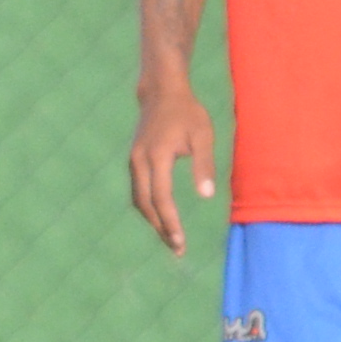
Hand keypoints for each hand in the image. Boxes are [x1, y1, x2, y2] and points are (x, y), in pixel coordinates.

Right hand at [128, 83, 218, 255]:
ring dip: (153, 221)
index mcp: (156, 157)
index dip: (171, 223)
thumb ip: (204, 165)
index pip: (161, 198)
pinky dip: (149, 208)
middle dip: (161, 229)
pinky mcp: (134, 161)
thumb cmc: (187, 113)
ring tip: (170, 237)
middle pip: (146, 205)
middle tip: (177, 249)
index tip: (181, 243)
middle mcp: (139, 162)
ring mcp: (133, 161)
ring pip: (139, 200)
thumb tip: (206, 197)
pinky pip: (138, 191)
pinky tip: (161, 216)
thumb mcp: (203, 136)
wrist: (160, 92)